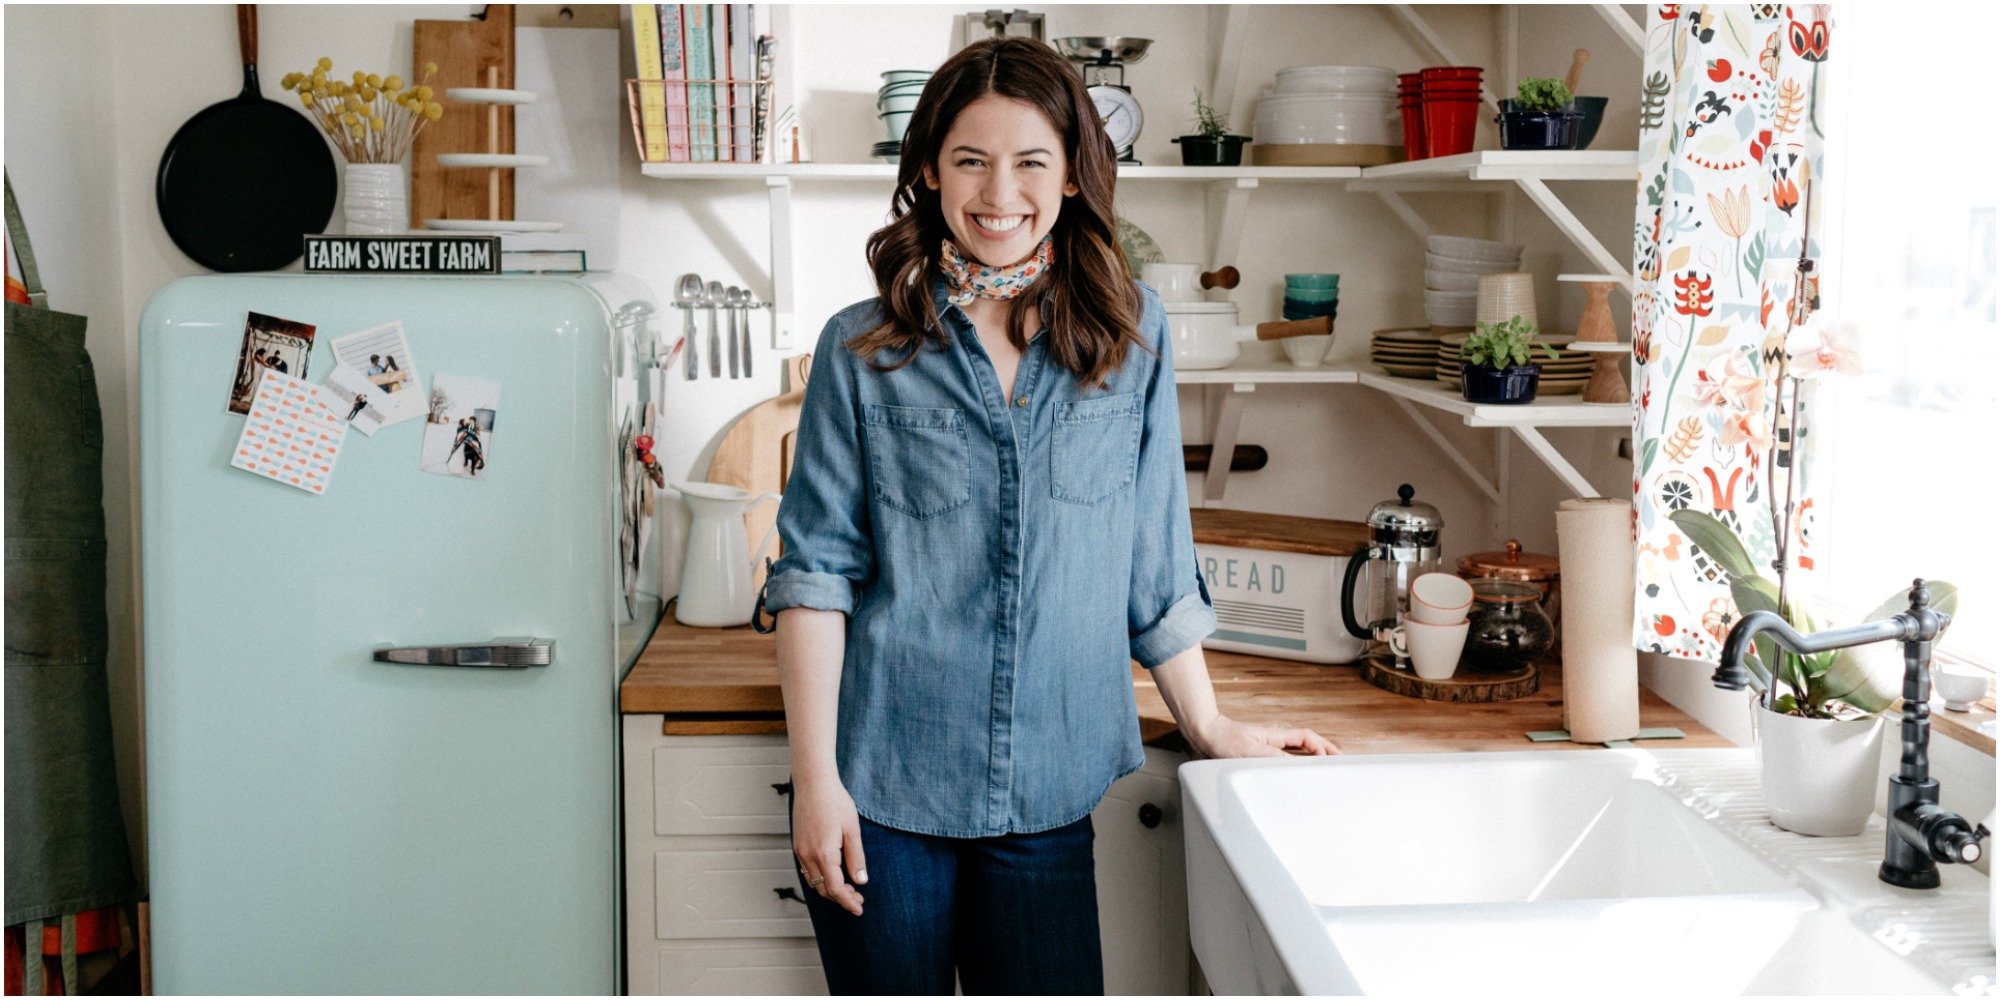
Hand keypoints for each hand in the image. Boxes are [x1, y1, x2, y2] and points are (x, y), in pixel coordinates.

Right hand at [791, 777, 867, 916]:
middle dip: (841, 898)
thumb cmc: (835, 802)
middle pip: (823, 890)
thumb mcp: (852, 830)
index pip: (836, 889)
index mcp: (824, 854)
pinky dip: (820, 879)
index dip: (848, 902)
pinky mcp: (798, 845)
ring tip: (849, 888)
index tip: (859, 909)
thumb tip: (861, 881)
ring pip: (814, 882)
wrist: (813, 783)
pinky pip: (807, 871)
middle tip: (858, 898)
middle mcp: (808, 856)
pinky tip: (833, 874)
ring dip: (830, 889)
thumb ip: (856, 857)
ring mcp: (800, 851)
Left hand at [1185, 713, 1338, 758]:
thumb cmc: (1224, 740)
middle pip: (1309, 743)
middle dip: (1326, 751)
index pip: (1308, 737)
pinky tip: (1301, 773)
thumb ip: (1272, 757)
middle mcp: (1277, 740)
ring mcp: (1271, 746)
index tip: (1331, 759)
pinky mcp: (1263, 754)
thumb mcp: (1249, 751)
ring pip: (1300, 750)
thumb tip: (1297, 765)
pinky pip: (1288, 758)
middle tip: (1342, 762)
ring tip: (1328, 769)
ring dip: (1315, 757)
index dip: (1322, 746)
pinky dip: (1299, 764)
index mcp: (1277, 735)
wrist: (1206, 735)